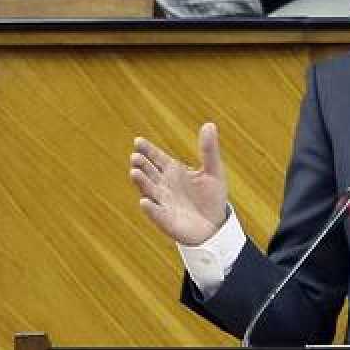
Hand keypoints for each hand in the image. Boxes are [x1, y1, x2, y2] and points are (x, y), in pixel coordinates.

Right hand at [129, 122, 229, 245]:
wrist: (215, 225)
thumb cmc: (211, 197)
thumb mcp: (213, 171)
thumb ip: (209, 150)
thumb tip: (209, 124)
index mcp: (173, 171)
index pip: (156, 157)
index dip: (147, 149)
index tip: (138, 141)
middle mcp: (164, 185)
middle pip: (148, 172)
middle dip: (141, 164)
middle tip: (135, 156)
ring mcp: (163, 202)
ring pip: (148, 190)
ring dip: (141, 182)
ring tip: (134, 172)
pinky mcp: (166, 220)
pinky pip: (156, 213)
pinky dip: (150, 208)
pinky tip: (145, 202)